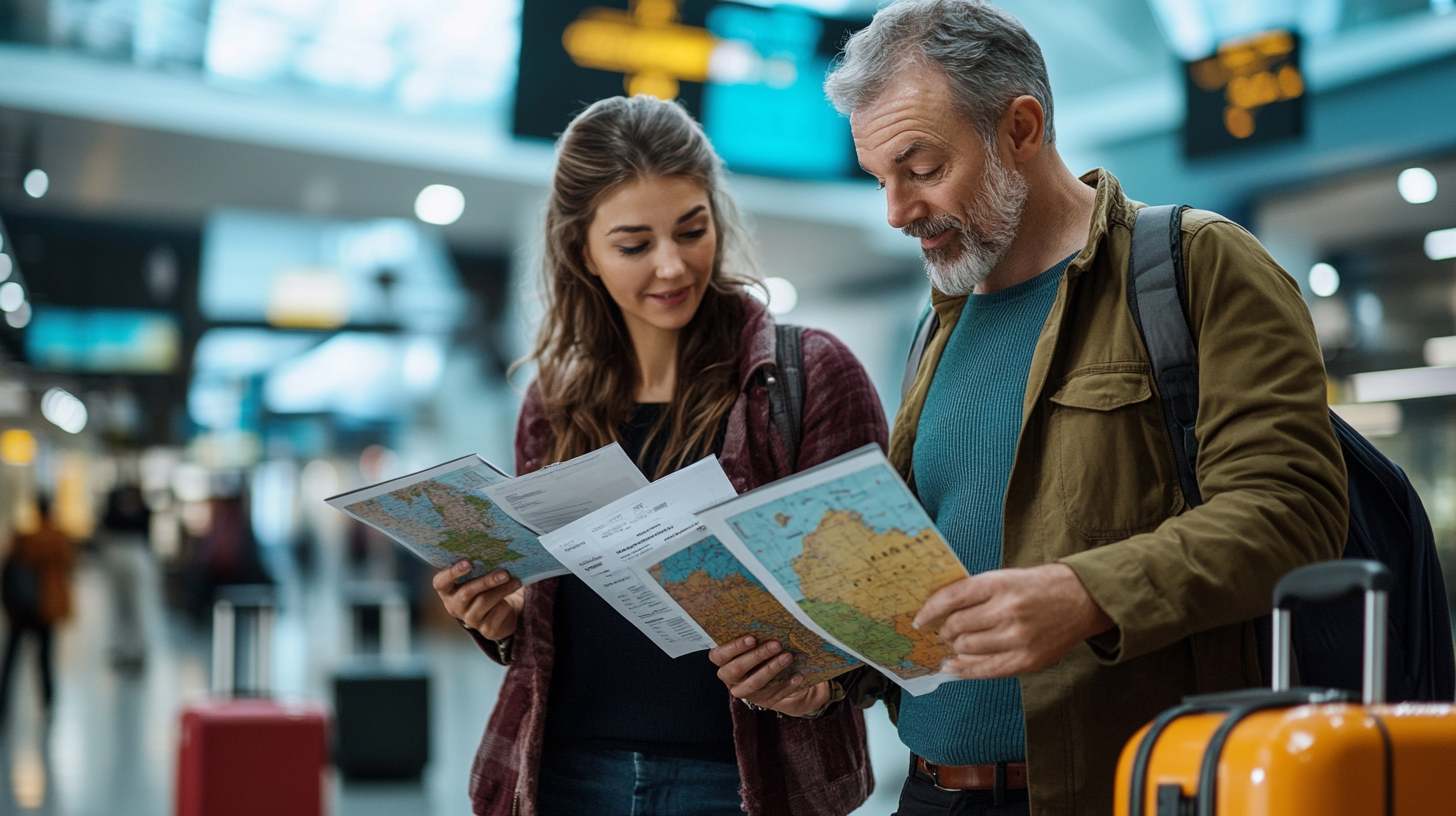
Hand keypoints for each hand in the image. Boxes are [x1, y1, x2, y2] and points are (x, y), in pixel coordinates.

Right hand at [433, 560, 523, 640]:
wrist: (502, 613)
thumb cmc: (486, 588)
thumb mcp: (479, 577)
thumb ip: (480, 568)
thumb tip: (496, 553)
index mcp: (448, 591)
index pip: (440, 583)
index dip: (452, 572)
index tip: (468, 562)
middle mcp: (455, 606)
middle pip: (466, 592)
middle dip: (486, 581)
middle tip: (504, 573)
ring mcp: (470, 619)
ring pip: (484, 601)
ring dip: (502, 589)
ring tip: (516, 581)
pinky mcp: (486, 629)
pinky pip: (497, 613)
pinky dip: (508, 603)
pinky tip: (514, 595)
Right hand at [709, 636, 831, 716]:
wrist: (776, 673)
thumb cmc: (761, 648)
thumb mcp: (754, 642)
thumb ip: (753, 634)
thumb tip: (764, 618)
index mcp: (722, 661)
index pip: (718, 656)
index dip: (734, 647)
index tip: (752, 638)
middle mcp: (730, 678)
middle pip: (737, 669)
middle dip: (757, 656)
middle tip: (776, 644)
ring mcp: (746, 692)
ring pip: (755, 683)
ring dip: (772, 669)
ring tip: (788, 657)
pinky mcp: (763, 701)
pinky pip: (773, 695)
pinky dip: (786, 685)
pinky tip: (797, 675)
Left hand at [914, 563, 1113, 679]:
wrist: (1083, 599)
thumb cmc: (1039, 586)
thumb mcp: (1006, 577)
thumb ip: (975, 593)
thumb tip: (938, 613)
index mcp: (999, 583)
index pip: (951, 598)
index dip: (929, 610)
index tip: (920, 619)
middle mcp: (1007, 610)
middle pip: (956, 626)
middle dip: (945, 631)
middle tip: (944, 632)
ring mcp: (1018, 638)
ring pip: (967, 649)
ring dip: (956, 648)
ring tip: (957, 644)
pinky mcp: (1027, 660)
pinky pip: (985, 670)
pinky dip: (964, 670)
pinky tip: (954, 667)